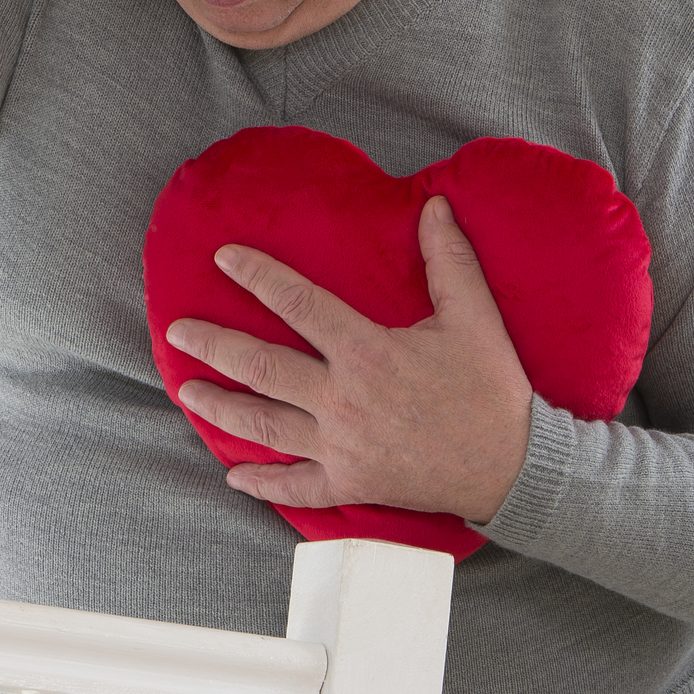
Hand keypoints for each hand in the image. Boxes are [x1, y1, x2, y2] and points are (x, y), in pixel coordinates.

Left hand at [164, 195, 534, 522]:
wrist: (515, 469)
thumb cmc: (493, 391)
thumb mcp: (475, 318)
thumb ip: (449, 261)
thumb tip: (434, 206)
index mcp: (368, 353)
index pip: (299, 304)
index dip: (258, 276)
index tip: (225, 258)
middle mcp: (343, 400)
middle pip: (262, 368)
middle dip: (214, 345)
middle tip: (178, 330)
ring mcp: (341, 447)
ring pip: (264, 425)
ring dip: (219, 406)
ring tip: (185, 389)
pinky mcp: (350, 484)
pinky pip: (295, 487)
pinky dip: (262, 483)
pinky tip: (233, 476)